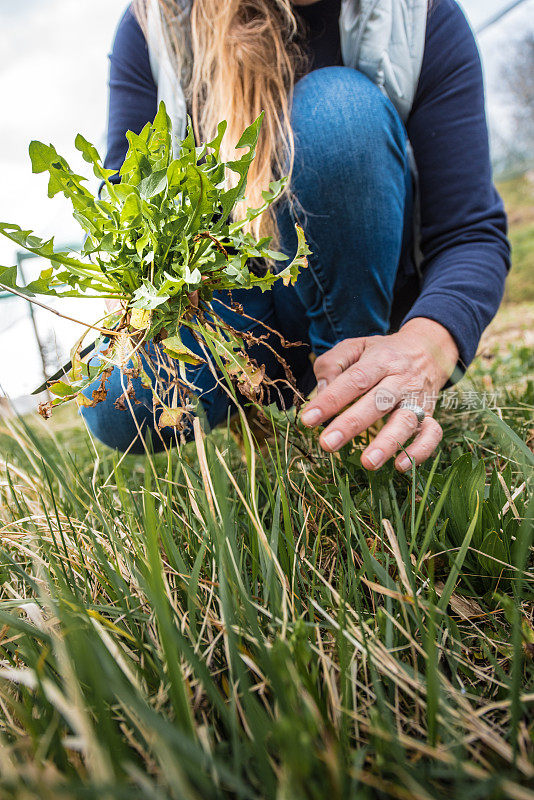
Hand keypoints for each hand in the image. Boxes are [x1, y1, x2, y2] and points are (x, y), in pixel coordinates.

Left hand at [300, 318, 458, 471]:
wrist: (427, 349)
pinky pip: (432, 435)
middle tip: (327, 444)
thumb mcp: (355, 347)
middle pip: (377, 402)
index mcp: (380, 360)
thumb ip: (332, 364)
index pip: (355, 379)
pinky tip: (400, 466)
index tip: (309, 419)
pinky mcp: (431, 415)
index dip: (331, 399)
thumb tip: (321, 392)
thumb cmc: (381, 353)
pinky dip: (419, 452)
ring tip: (367, 463)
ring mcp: (418, 399)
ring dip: (387, 443)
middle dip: (351, 425)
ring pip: (405, 421)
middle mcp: (401, 379)